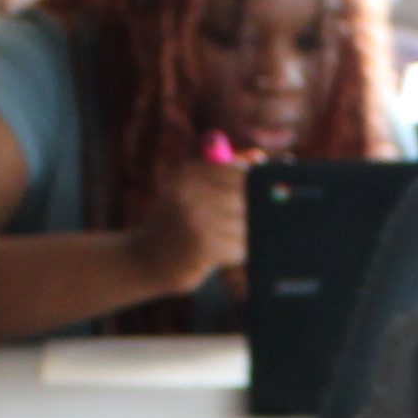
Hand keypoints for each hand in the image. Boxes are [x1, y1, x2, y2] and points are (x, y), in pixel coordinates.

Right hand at [131, 141, 252, 295]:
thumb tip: (260, 157)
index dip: (260, 182)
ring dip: (248, 234)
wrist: (143, 260)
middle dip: (257, 211)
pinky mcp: (204, 247)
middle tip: (262, 220)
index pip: (238, 170)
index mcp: (188, 173)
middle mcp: (190, 191)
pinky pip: (240, 246)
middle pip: (246, 196)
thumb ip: (224, 171)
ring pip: (247, 223)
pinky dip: (239, 252)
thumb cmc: (176, 222)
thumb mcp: (192, 190)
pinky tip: (226, 254)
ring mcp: (196, 219)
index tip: (274, 191)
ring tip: (233, 239)